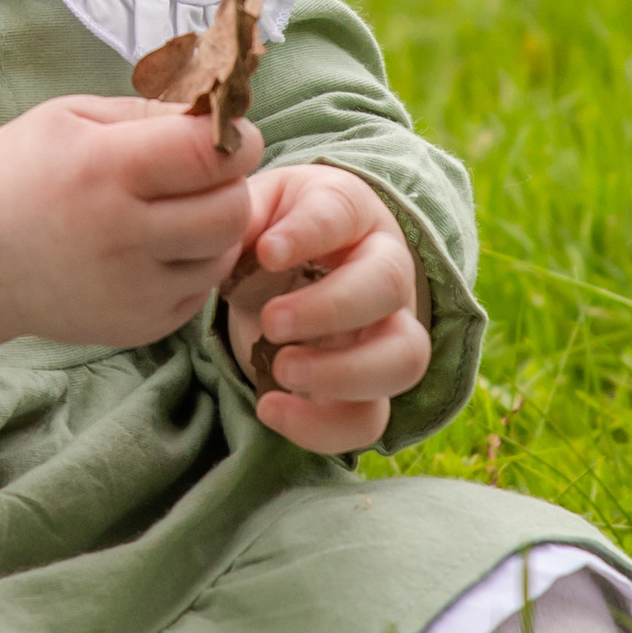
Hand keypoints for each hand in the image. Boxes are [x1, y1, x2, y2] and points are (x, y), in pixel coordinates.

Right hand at [0, 95, 263, 351]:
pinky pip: (200, 290)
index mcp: (104, 170)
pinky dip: (190, 264)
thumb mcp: (74, 117)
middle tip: (202, 174)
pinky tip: (150, 247)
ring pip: (222, 253)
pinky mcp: (138, 327)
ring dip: (212, 227)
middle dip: (231, 184)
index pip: (212, 154)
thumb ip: (151, 110)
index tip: (225, 133)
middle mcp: (122, 237)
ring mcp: (132, 291)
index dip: (235, 137)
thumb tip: (221, 112)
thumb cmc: (24, 171)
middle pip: (232, 210)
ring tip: (170, 211)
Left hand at [225, 163, 429, 454]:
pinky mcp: (370, 388)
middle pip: (391, 284)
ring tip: (281, 369)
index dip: (309, 233)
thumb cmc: (273, 228)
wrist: (287, 268)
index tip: (267, 252)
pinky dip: (322, 426)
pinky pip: (369, 419)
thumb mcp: (254, 206)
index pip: (343, 213)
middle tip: (271, 321)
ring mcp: (387, 332)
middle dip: (331, 308)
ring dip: (343, 373)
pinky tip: (270, 406)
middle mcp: (385, 269)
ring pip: (404, 359)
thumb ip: (240, 216)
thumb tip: (227, 230)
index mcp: (351, 211)